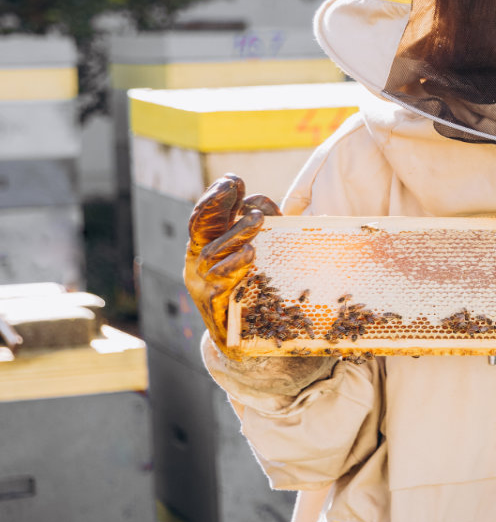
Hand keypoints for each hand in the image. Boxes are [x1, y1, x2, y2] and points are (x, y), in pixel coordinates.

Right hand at [183, 175, 279, 355]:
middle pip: (199, 228)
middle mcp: (197, 261)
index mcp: (205, 244)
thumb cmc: (253, 289)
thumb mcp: (258, 253)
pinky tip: (251, 254)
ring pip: (211, 253)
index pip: (205, 215)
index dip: (216, 197)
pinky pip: (218, 283)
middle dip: (215, 205)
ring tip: (257, 221)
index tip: (234, 180)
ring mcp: (200, 283)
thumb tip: (272, 203)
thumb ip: (265, 228)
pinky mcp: (211, 304)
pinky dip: (234, 265)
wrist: (244, 341)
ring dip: (235, 234)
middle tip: (236, 188)